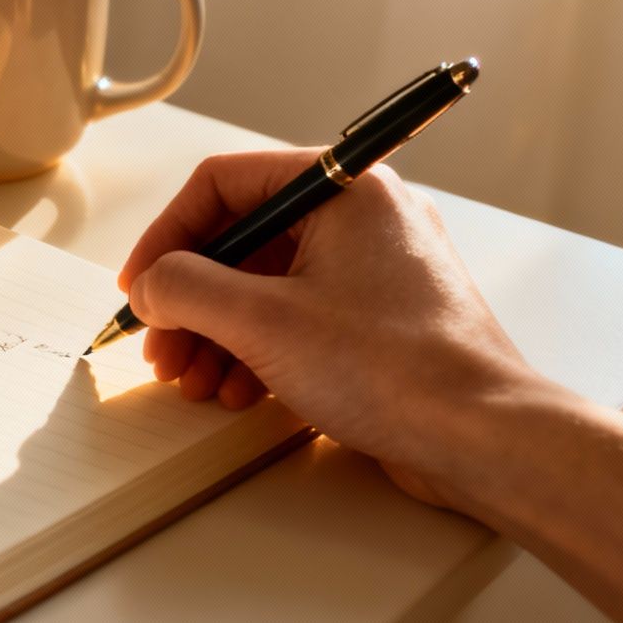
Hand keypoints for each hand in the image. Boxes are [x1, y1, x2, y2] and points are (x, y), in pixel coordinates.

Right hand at [118, 150, 540, 505]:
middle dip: (191, 300)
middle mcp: (364, 217)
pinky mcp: (383, 319)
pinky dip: (259, 350)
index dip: (166, 236)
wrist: (484, 437)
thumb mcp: (262, 322)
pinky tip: (237, 392)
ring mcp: (378, 269)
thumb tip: (151, 286)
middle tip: (161, 348)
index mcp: (344, 188)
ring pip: (268, 284)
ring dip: (218, 333)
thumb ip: (186, 288)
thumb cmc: (395, 370)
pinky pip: (301, 317)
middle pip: (243, 240)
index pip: (224, 184)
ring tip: (194, 382)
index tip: (138, 288)